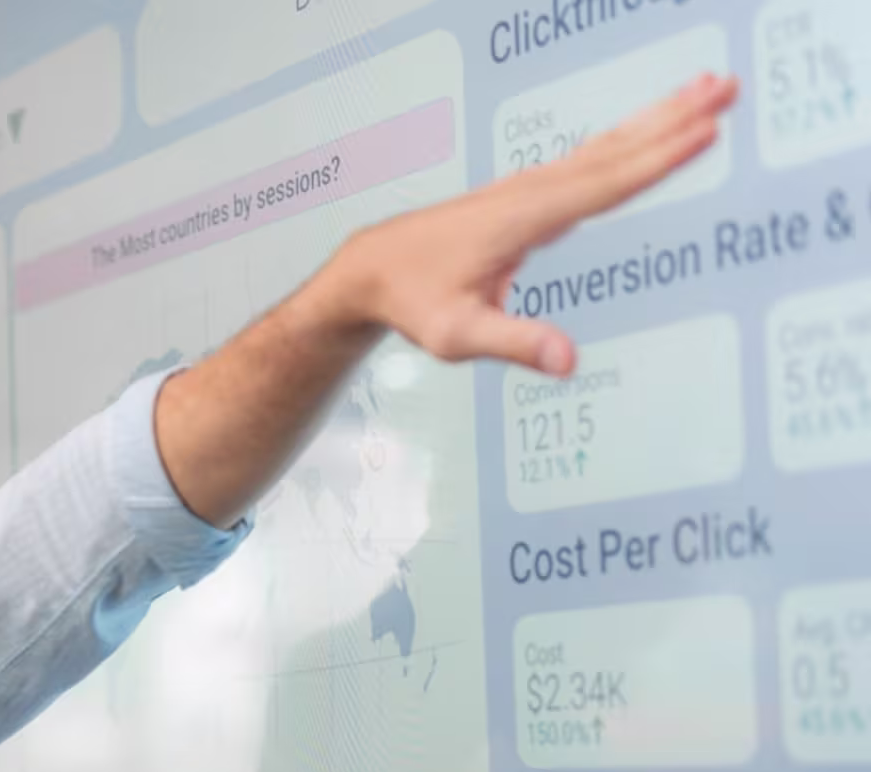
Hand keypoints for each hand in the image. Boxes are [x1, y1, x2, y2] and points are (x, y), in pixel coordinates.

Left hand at [337, 72, 740, 376]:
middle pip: (615, 151)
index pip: (603, 185)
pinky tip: (651, 128)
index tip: (704, 131)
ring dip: (659, 116)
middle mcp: (530, 192)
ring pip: (606, 146)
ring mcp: (528, 188)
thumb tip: (567, 359)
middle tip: (727, 85)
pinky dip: (628, 138)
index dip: (657, 160)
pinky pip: (590, 159)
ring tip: (708, 87)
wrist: (372, 270)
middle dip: (673, 117)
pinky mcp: (527, 193)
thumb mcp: (457, 336)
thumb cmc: (413, 302)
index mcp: (523, 219)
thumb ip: (513, 343)